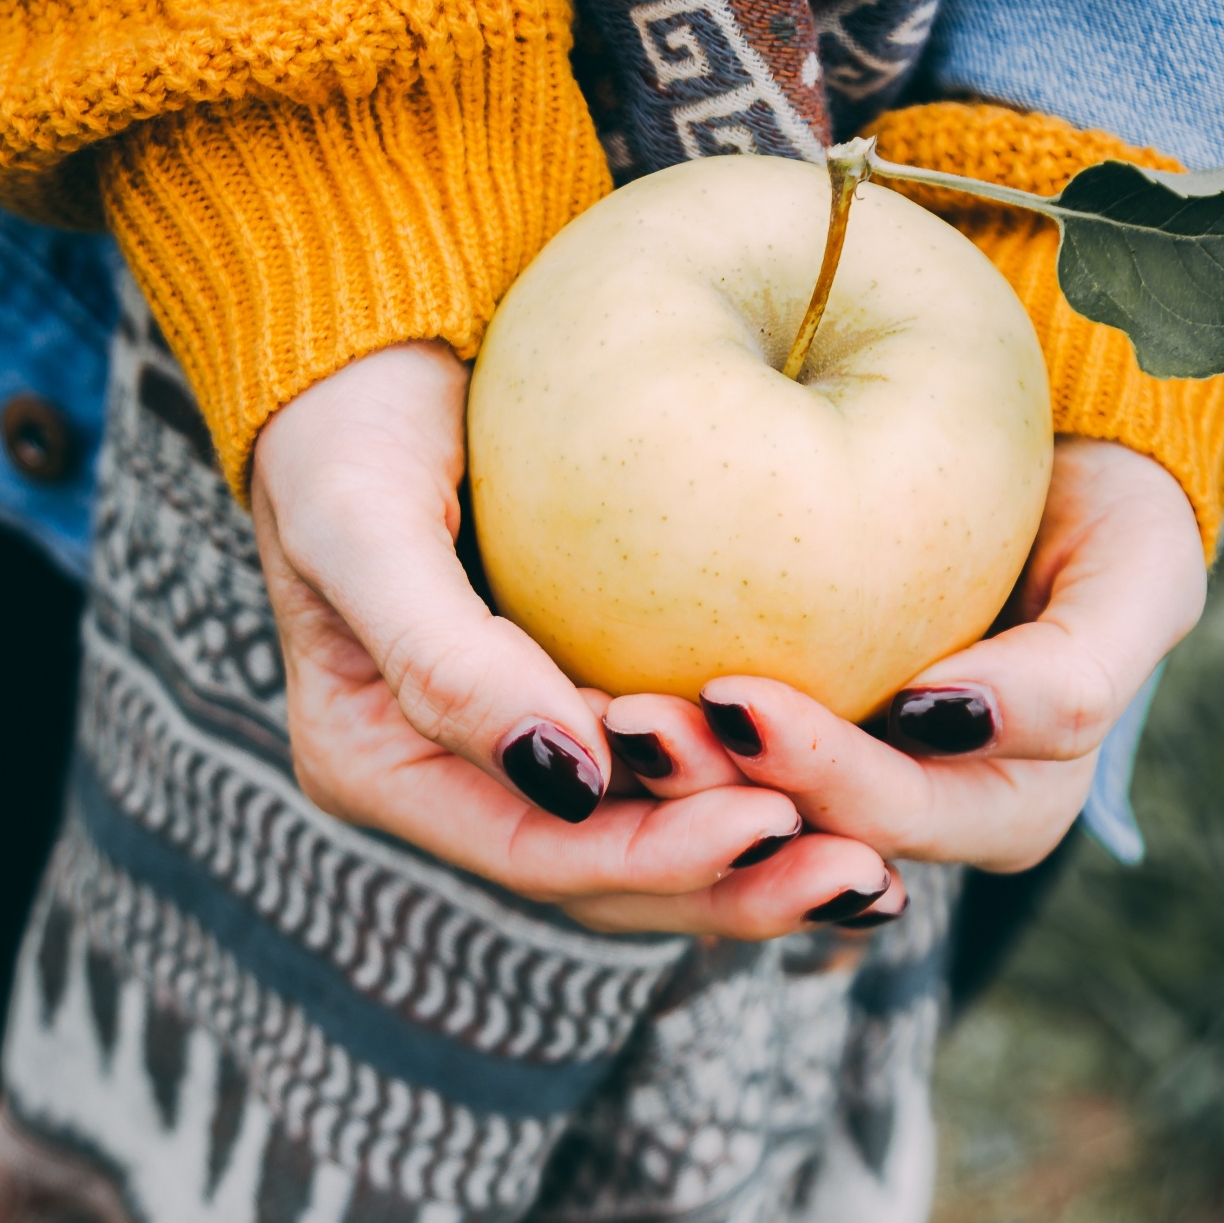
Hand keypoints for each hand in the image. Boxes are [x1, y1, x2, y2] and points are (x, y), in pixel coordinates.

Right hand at [250, 341, 892, 935]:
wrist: (372, 335)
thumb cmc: (348, 413)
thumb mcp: (365, 522)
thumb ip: (442, 660)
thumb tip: (569, 781)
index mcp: (383, 767)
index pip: (536, 854)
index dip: (655, 859)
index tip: (769, 819)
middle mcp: (460, 780)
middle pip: (608, 880)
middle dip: (732, 887)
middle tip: (861, 873)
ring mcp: (532, 747)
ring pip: (657, 844)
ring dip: (763, 863)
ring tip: (875, 869)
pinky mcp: (596, 698)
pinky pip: (686, 771)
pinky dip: (764, 788)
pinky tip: (854, 793)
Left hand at [604, 439, 1206, 875]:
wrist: (1050, 458)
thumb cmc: (1109, 514)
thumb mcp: (1140, 577)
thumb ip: (1078, 669)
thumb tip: (939, 720)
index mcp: (997, 810)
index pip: (888, 815)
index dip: (817, 774)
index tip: (739, 700)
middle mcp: (906, 821)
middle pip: (788, 833)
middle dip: (708, 794)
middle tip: (634, 721)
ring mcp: (829, 788)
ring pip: (726, 822)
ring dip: (654, 786)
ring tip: (591, 714)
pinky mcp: (763, 747)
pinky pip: (687, 770)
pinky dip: (631, 741)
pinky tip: (570, 689)